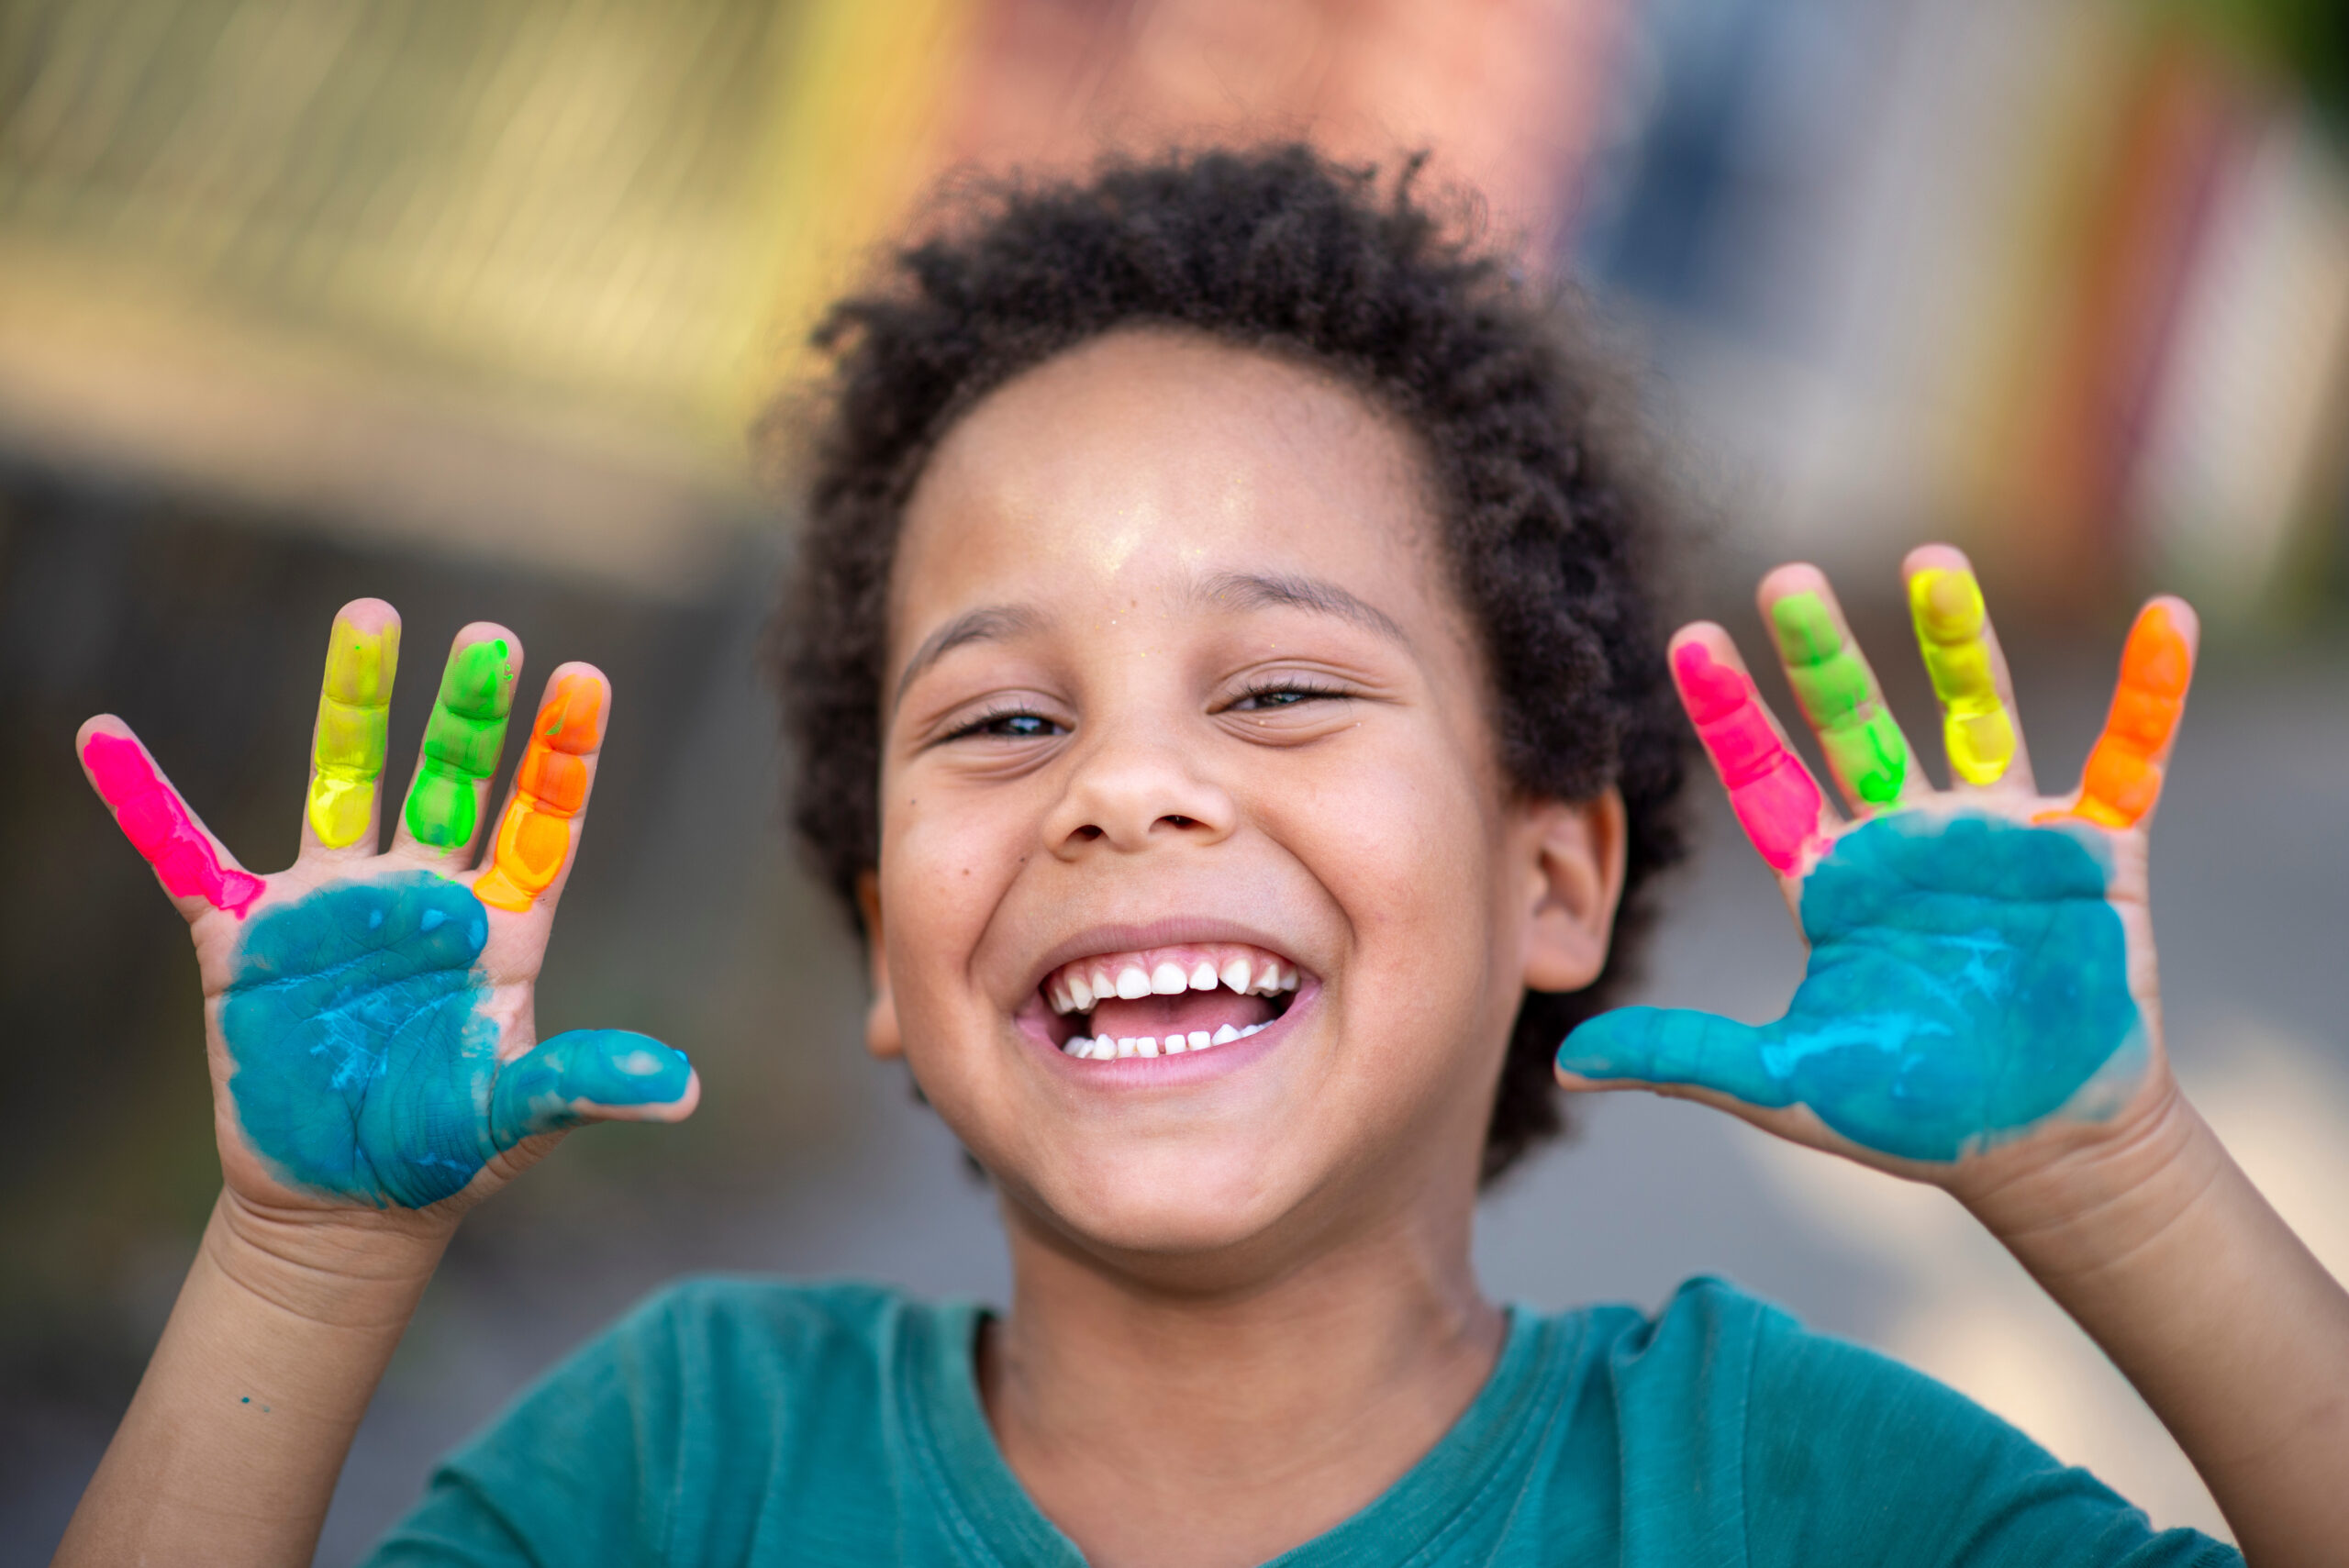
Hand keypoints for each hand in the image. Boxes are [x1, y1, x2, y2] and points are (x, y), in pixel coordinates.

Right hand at [76, 600, 698, 1228]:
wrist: (347, 1205)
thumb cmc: (449, 1152)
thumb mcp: (521, 1117)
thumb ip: (586, 1084)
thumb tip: (684, 1094)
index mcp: (500, 925)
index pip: (542, 821)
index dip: (562, 754)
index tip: (586, 678)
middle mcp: (421, 897)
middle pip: (450, 780)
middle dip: (468, 711)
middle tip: (489, 634)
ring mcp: (333, 909)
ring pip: (343, 785)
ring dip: (352, 705)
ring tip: (367, 615)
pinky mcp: (247, 942)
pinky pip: (186, 859)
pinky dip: (145, 802)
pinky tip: (107, 736)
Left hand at [1557, 546, 2194, 1192]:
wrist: (2041, 1152)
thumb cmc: (1910, 1114)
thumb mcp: (1783, 1085)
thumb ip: (1682, 1055)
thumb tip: (1562, 1065)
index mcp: (1832, 882)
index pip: (1766, 781)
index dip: (1730, 714)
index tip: (1687, 640)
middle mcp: (1908, 841)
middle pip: (1858, 726)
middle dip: (1824, 656)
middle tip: (1785, 579)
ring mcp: (2002, 840)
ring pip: (1977, 716)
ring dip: (1959, 641)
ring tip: (1930, 561)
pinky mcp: (2094, 856)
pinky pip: (2130, 759)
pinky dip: (2150, 694)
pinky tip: (2167, 619)